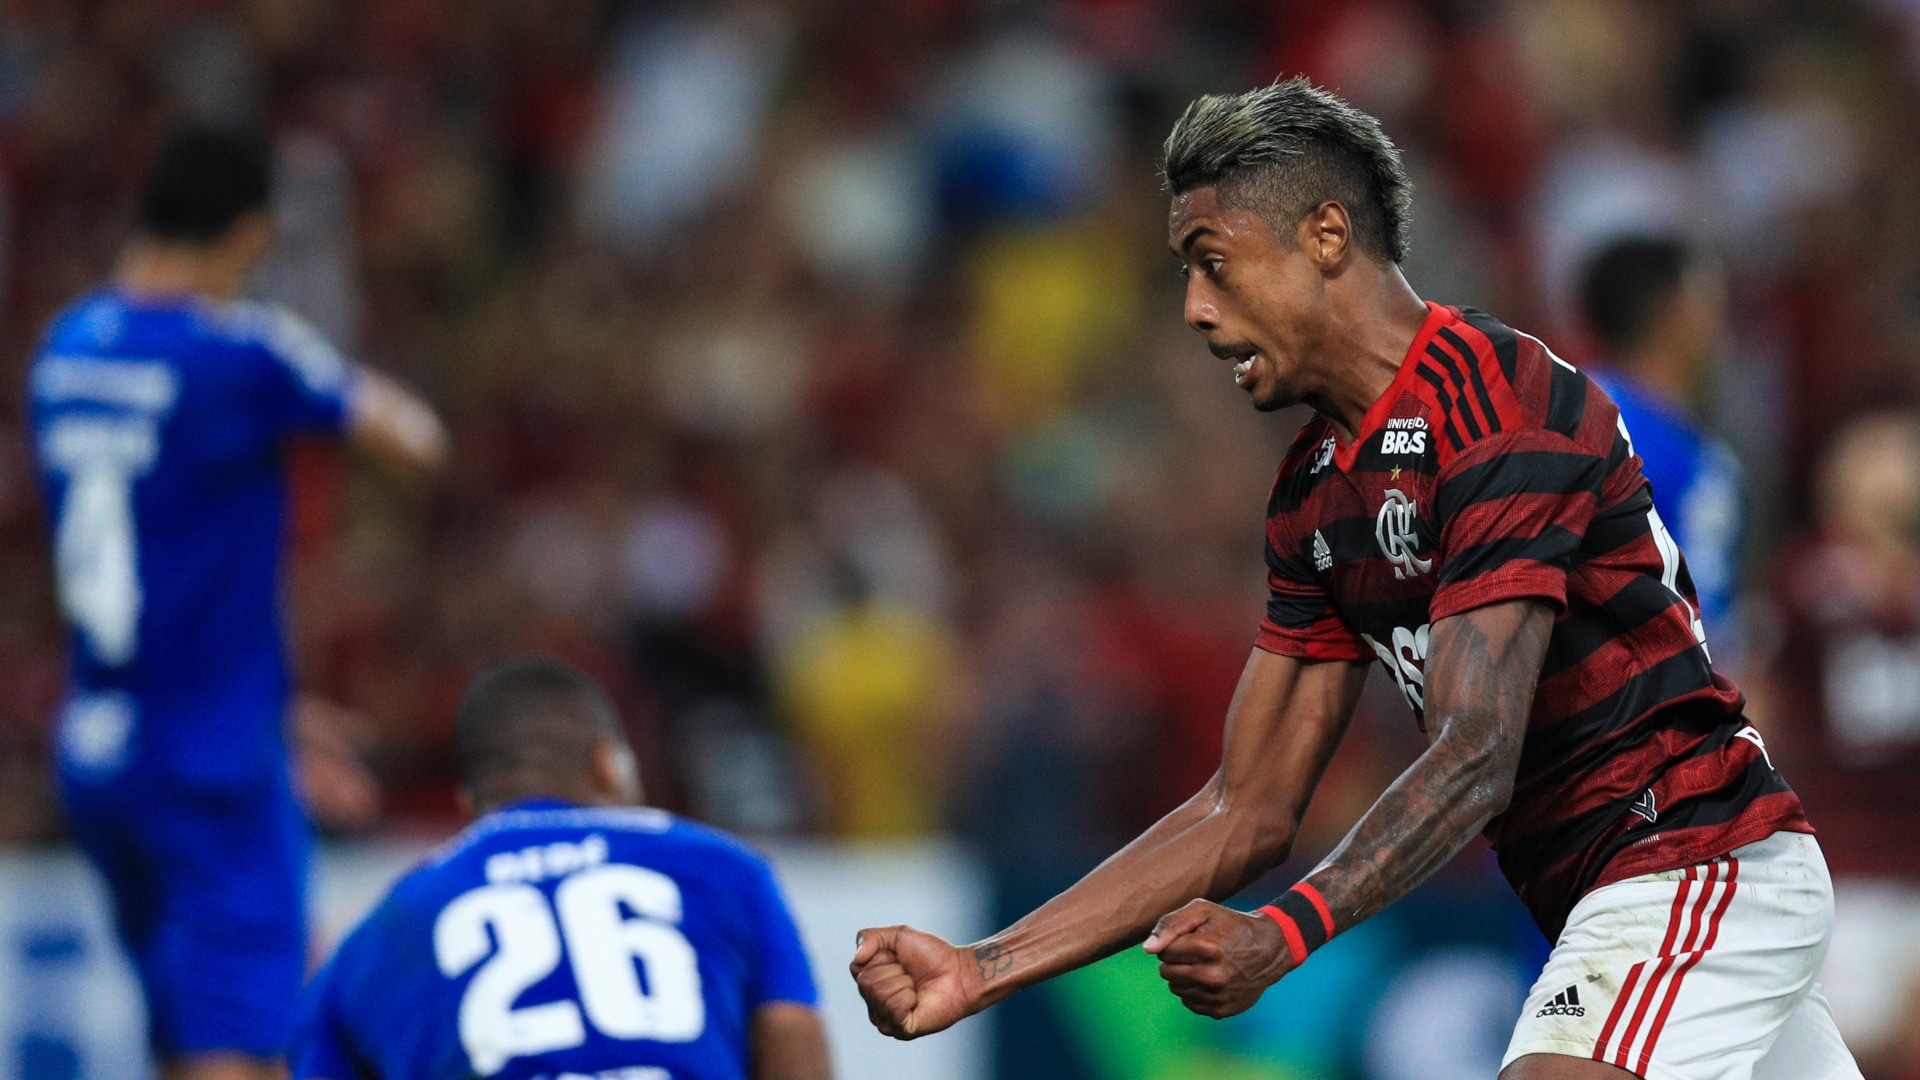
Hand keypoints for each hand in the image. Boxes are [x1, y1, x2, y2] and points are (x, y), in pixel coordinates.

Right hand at [849, 925, 981, 1039]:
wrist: (960, 972)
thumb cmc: (932, 955)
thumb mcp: (898, 935)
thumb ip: (870, 937)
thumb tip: (857, 958)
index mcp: (870, 982)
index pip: (857, 968)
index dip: (881, 957)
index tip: (900, 959)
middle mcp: (873, 1004)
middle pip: (866, 982)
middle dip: (894, 970)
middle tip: (911, 975)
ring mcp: (885, 1020)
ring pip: (879, 994)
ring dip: (904, 983)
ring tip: (916, 987)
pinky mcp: (900, 1031)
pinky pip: (893, 1008)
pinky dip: (908, 998)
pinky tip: (918, 1000)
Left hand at [1144, 899, 1291, 1017]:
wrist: (1269, 949)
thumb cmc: (1231, 926)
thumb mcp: (1203, 911)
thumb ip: (1170, 924)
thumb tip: (1148, 949)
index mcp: (1208, 948)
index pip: (1164, 952)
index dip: (1175, 943)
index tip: (1192, 939)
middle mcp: (1213, 976)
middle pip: (1166, 973)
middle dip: (1176, 961)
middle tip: (1196, 952)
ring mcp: (1218, 996)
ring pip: (1175, 989)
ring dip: (1183, 976)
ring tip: (1203, 965)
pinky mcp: (1221, 1010)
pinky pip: (1189, 1003)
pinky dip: (1194, 991)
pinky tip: (1210, 980)